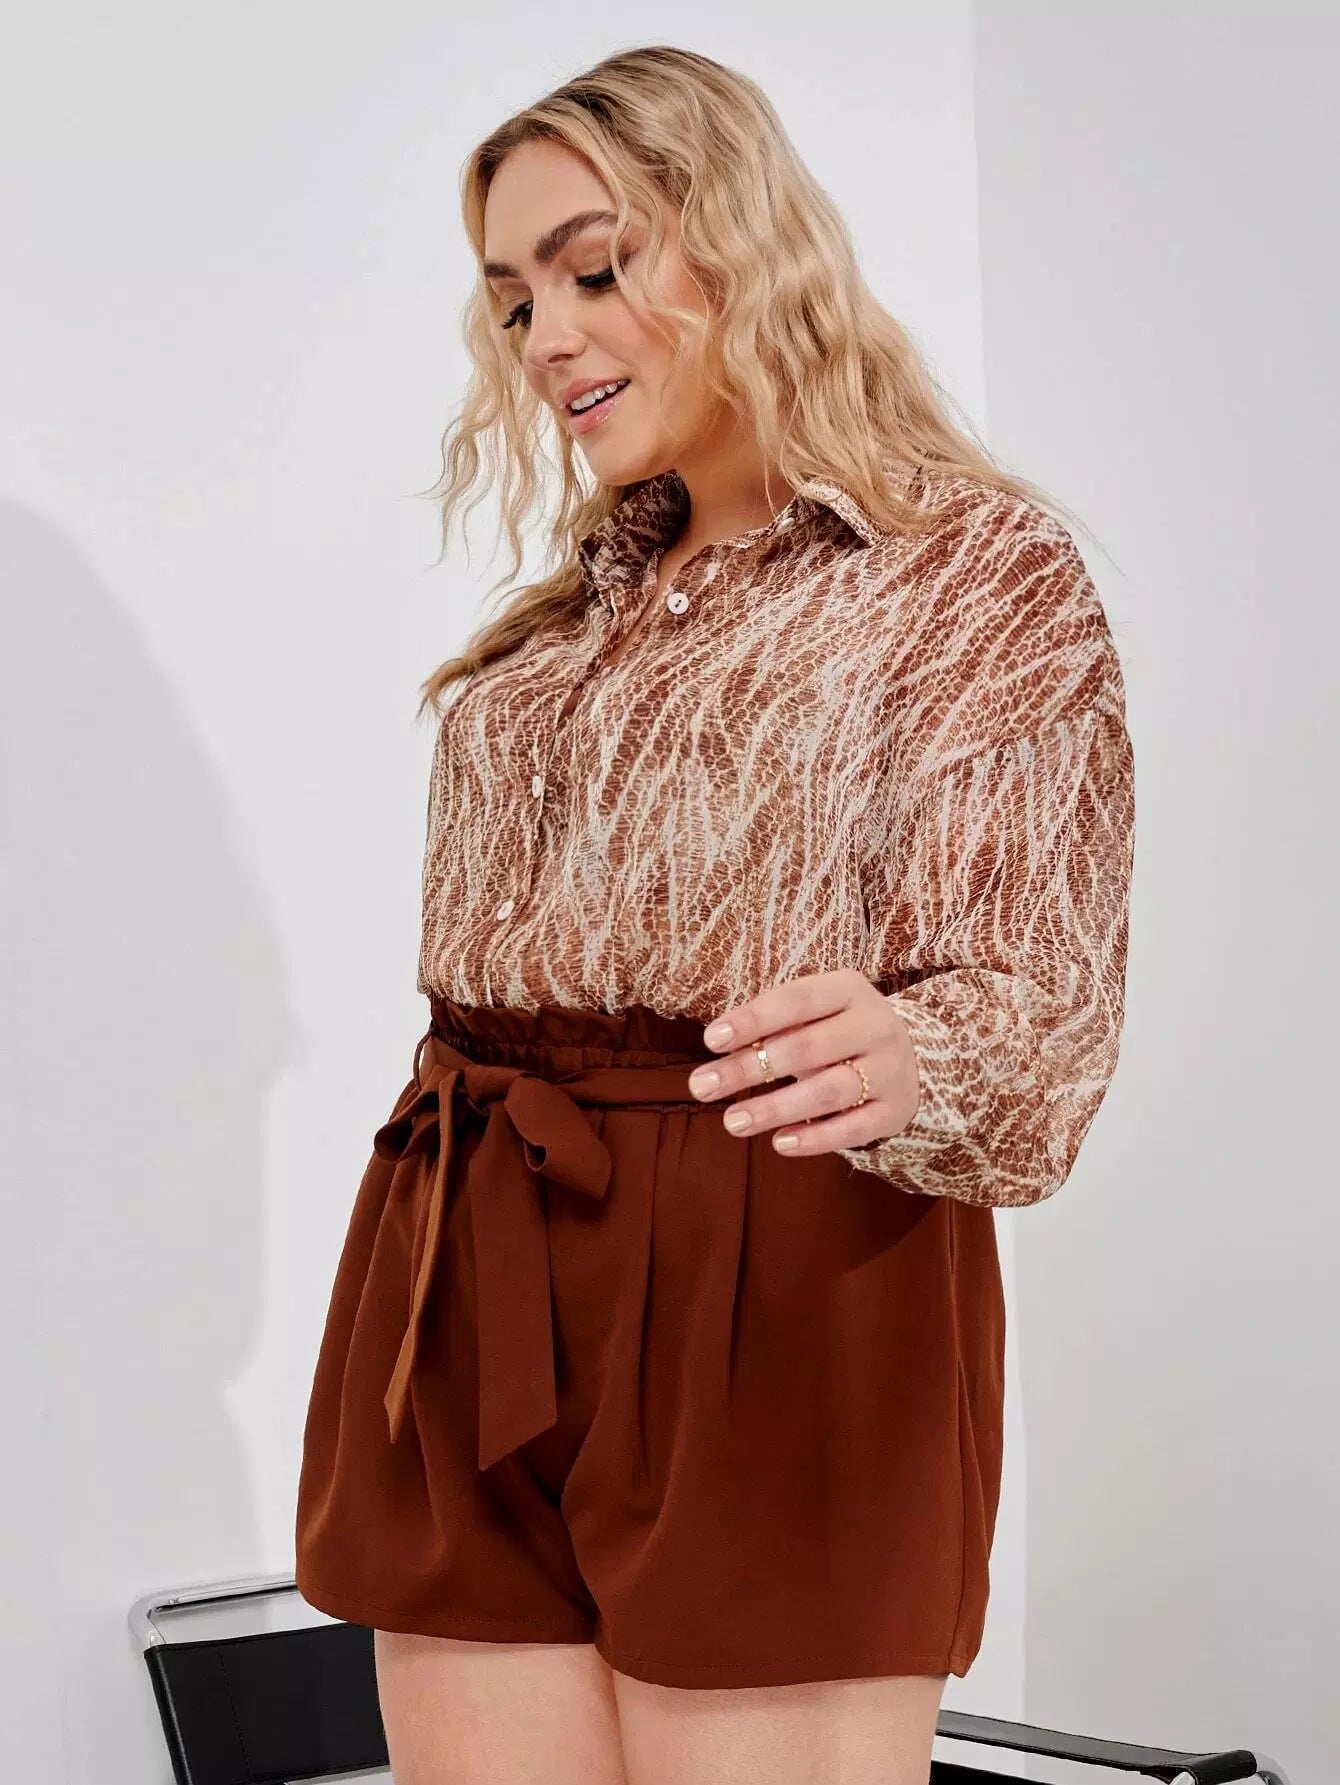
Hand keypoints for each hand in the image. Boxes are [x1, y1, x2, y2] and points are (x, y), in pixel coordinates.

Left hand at [689, 968, 920, 1155]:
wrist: (912, 1058)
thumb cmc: (839, 1031)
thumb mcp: (816, 1014)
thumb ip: (775, 1025)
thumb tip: (719, 1047)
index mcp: (849, 989)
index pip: (796, 1000)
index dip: (752, 1019)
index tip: (711, 1040)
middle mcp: (874, 1025)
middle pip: (806, 1048)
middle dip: (749, 1068)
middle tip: (702, 1086)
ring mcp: (889, 1069)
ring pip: (828, 1091)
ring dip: (775, 1107)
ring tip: (732, 1122)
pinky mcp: (894, 1110)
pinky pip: (853, 1129)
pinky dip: (815, 1137)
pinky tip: (779, 1143)